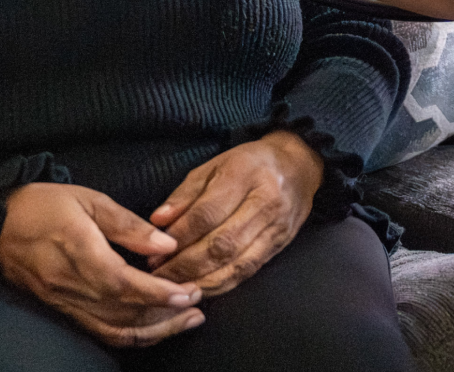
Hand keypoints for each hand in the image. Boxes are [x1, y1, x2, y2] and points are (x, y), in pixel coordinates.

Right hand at [0, 182, 203, 346]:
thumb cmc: (45, 204)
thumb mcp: (90, 199)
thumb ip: (128, 224)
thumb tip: (166, 244)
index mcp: (79, 251)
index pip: (123, 284)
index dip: (158, 294)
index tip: (188, 292)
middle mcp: (69, 285)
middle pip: (122, 313)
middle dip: (165, 314)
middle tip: (198, 305)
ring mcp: (62, 302)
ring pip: (112, 330)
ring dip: (153, 330)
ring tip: (185, 321)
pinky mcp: (59, 310)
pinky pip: (97, 332)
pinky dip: (128, 335)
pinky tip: (152, 329)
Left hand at [146, 131, 324, 296]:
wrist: (298, 166)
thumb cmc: (250, 164)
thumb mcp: (215, 165)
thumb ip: (186, 193)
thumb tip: (158, 221)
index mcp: (244, 173)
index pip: (207, 212)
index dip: (180, 236)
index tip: (156, 251)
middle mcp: (264, 201)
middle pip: (221, 242)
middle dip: (185, 264)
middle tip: (158, 274)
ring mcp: (275, 226)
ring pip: (235, 263)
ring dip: (200, 280)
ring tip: (174, 287)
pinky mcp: (279, 245)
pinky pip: (247, 271)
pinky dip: (221, 284)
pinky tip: (200, 288)